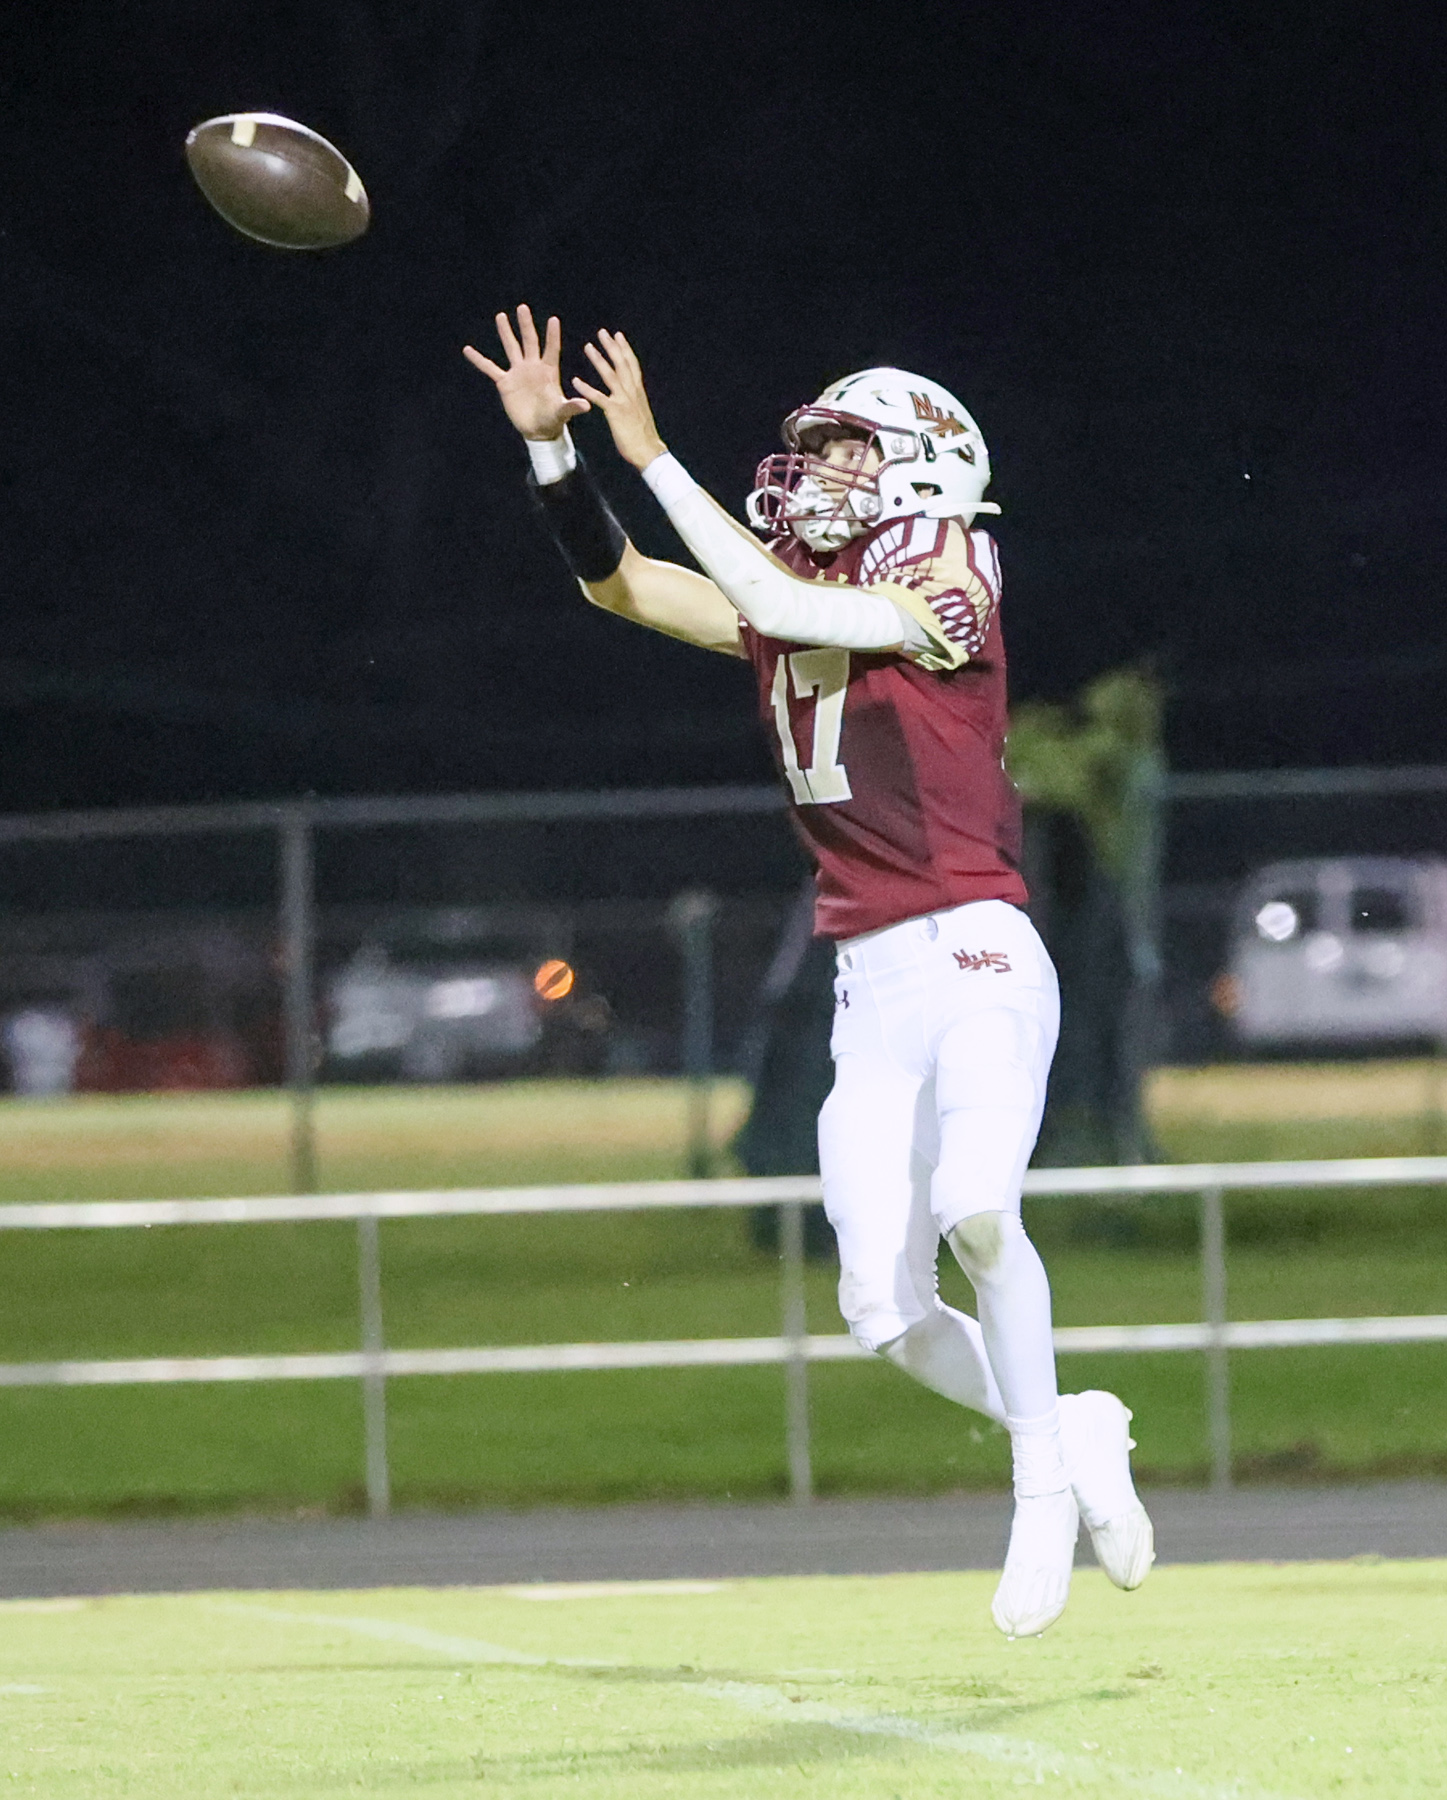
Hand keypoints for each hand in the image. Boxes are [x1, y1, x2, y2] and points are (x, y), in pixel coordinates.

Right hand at [462, 305, 589, 440]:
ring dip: (506, 332)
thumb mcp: (563, 412)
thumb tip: (586, 406)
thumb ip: (572, 407)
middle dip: (526, 325)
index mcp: (548, 371)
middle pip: (529, 341)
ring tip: (501, 316)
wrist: (538, 430)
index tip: (554, 319)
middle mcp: (533, 367)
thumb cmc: (553, 419)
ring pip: (511, 348)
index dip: (552, 336)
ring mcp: (518, 373)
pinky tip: (468, 350)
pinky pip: (490, 368)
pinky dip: (479, 360)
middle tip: (523, 307)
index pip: (551, 350)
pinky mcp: (505, 383)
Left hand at [572, 329, 667, 469]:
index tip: (618, 336)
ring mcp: (624, 401)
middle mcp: (632, 392)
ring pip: (610, 375)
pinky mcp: (615, 412)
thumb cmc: (645, 437)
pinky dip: (586, 388)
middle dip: (612, 346)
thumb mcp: (641, 413)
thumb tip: (632, 397)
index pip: (632, 365)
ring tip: (588, 347)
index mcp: (638, 392)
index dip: (625, 349)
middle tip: (602, 332)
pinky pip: (598, 397)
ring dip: (598, 359)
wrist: (650, 452)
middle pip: (622, 363)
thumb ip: (634, 402)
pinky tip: (575, 380)